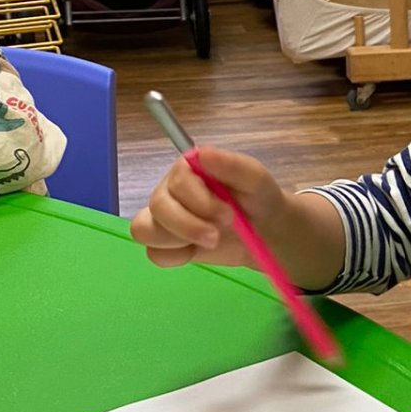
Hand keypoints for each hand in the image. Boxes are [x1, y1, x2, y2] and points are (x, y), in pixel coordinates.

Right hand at [130, 146, 286, 269]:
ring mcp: (165, 218)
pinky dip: (174, 257)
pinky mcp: (167, 244)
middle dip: (188, 226)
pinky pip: (154, 254)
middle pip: (158, 207)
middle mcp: (170, 190)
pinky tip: (196, 251)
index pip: (178, 184)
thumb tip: (202, 154)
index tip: (229, 215)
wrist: (265, 230)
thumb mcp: (255, 180)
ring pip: (145, 230)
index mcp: (189, 169)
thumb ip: (232, 165)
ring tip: (209, 242)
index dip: (201, 203)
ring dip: (178, 241)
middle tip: (217, 236)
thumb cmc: (258, 199)